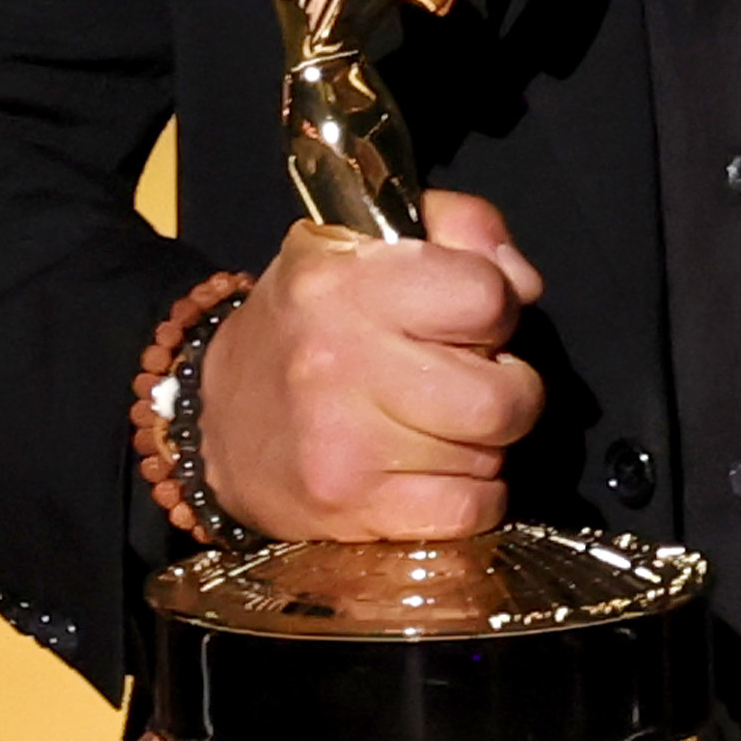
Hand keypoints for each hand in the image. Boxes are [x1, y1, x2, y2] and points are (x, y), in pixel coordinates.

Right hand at [199, 188, 549, 545]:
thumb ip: (461, 229)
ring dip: (481, 446)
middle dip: (509, 393)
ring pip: (489, 457)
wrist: (216, 423)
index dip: (495, 311)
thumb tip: (524, 285)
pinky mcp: (348, 505)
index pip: (486, 295)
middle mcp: (339, 359)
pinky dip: (471, 497)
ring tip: (435, 425)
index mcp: (347, 281)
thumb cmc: (312, 327)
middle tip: (472, 385)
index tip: (470, 323)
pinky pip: (469, 511)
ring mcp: (342, 441)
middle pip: (502, 397)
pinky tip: (433, 473)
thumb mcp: (369, 245)